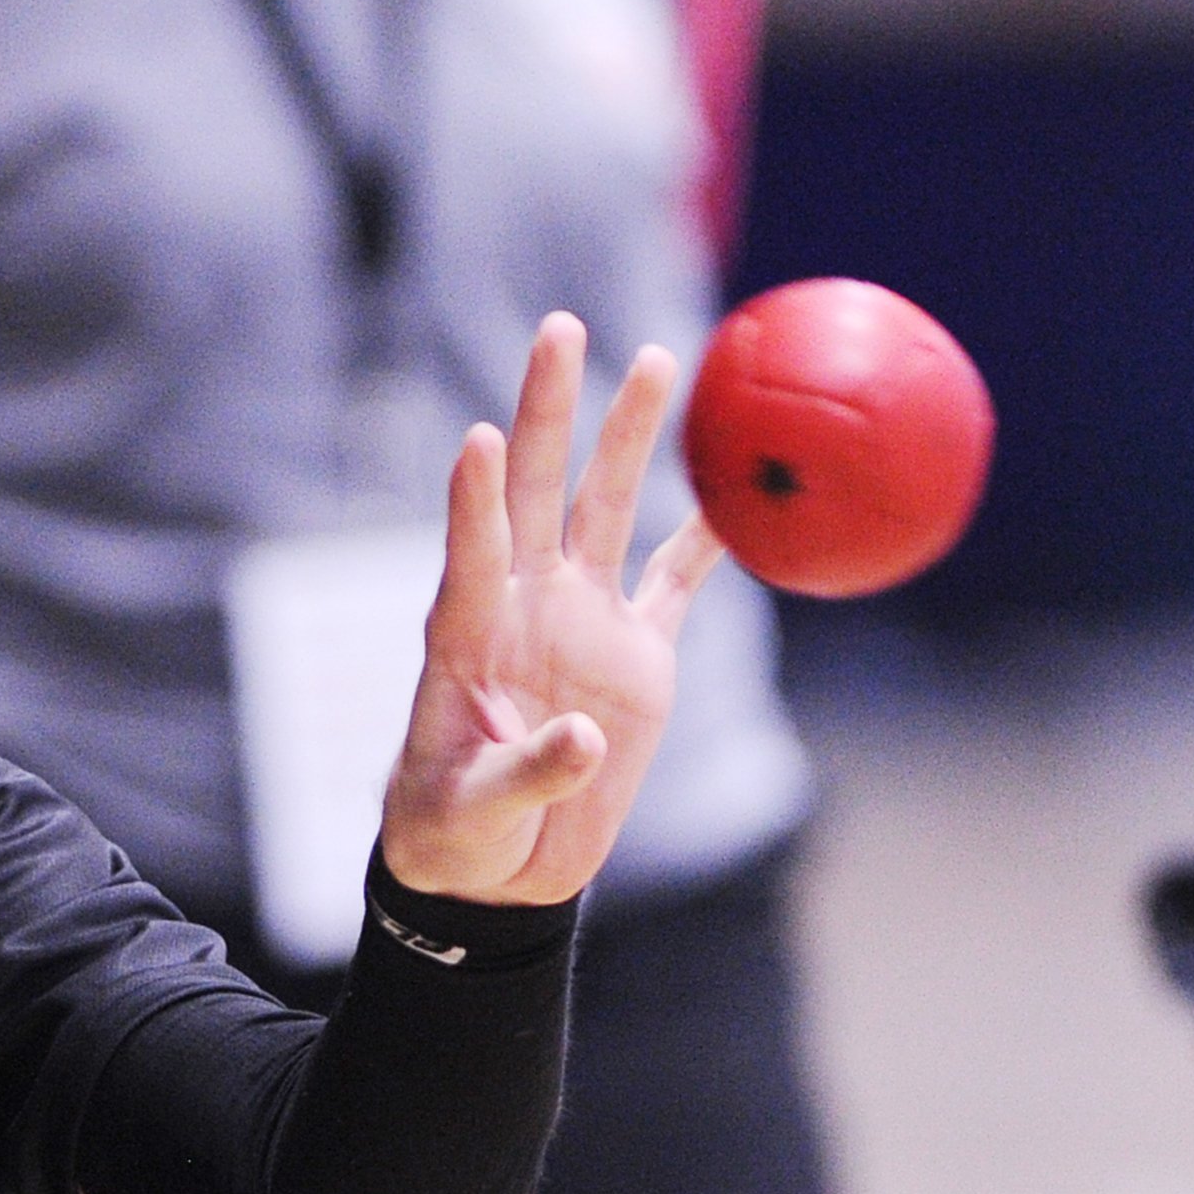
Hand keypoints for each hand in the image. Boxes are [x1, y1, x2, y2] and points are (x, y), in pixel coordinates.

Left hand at [378, 312, 725, 907]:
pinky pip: (678, 582)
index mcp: (468, 637)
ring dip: (630, 437)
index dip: (472, 499)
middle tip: (559, 325)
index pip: (470, 551)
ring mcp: (581, 621)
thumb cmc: (454, 836)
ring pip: (609, 509)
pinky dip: (709, 538)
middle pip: (535, 490)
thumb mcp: (473, 815)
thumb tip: (579, 736)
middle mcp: (523, 607)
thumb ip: (523, 774)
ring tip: (656, 358)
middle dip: (547, 408)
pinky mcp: (635, 656)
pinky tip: (739, 483)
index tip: (477, 436)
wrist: (495, 868)